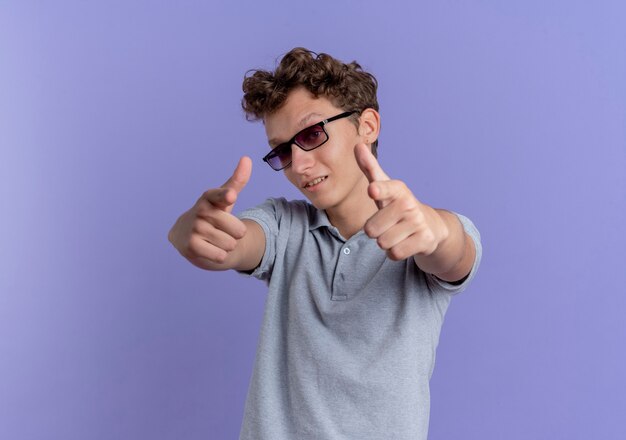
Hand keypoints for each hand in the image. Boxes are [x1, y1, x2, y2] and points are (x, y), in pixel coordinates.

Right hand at [168, 156, 251, 266]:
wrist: (187, 236)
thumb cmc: (212, 215)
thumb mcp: (225, 199)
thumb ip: (237, 181)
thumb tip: (246, 158)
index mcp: (209, 197)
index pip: (220, 195)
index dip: (227, 196)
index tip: (232, 196)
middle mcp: (200, 210)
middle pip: (237, 230)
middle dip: (235, 234)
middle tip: (222, 230)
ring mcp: (194, 228)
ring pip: (230, 244)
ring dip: (227, 245)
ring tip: (215, 239)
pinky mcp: (190, 246)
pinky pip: (220, 256)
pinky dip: (219, 256)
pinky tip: (209, 249)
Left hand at [354, 144, 447, 260]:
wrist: (431, 225)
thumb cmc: (398, 204)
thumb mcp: (384, 186)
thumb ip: (369, 168)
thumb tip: (357, 144)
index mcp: (397, 189)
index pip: (385, 188)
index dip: (378, 190)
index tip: (372, 190)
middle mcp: (408, 203)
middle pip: (371, 229)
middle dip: (375, 231)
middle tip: (387, 224)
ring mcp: (418, 222)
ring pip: (383, 243)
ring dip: (385, 241)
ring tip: (396, 232)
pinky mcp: (425, 240)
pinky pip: (395, 253)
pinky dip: (395, 252)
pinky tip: (404, 242)